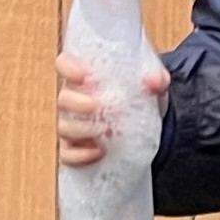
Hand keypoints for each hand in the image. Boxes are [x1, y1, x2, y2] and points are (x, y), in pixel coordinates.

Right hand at [55, 49, 167, 166]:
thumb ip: (156, 77)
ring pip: (64, 127)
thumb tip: (155, 81)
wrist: (148, 125)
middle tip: (97, 105)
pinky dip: (79, 155)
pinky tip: (98, 153)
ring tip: (102, 131)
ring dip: (80, 130)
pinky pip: (67, 154)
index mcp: (86, 76)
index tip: (82, 75)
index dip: (68, 67)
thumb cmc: (140, 95)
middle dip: (76, 103)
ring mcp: (72, 125)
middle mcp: (74, 99)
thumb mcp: (153, 82)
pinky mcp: (75, 148)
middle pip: (62, 99)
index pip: (64, 64)